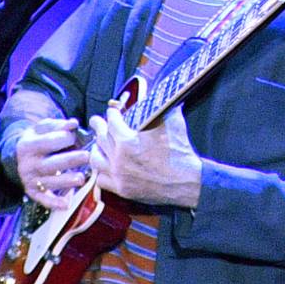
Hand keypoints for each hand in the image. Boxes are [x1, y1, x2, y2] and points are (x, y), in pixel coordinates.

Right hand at [14, 116, 88, 210]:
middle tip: (86, 156)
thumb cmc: (36, 140)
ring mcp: (29, 179)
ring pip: (49, 182)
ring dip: (66, 181)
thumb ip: (58, 125)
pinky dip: (54, 203)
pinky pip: (44, 199)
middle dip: (69, 160)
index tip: (75, 137)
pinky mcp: (33, 192)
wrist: (18, 156)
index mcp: (27, 145)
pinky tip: (67, 204)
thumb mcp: (41, 129)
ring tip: (81, 178)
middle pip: (50, 164)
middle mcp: (27, 164)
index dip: (65, 138)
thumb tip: (74, 123)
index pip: (48, 142)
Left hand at [88, 104, 202, 209]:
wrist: (189, 182)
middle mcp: (119, 159)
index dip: (112, 113)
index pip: (111, 121)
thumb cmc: (181, 153)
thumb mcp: (172, 123)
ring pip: (95, 159)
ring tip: (98, 144)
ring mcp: (119, 176)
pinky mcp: (122, 189)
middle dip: (98, 126)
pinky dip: (101, 171)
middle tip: (97, 121)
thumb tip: (158, 94)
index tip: (112, 111)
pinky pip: (101, 179)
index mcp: (127, 141)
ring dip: (96, 149)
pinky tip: (105, 166)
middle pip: (100, 138)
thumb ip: (160, 107)